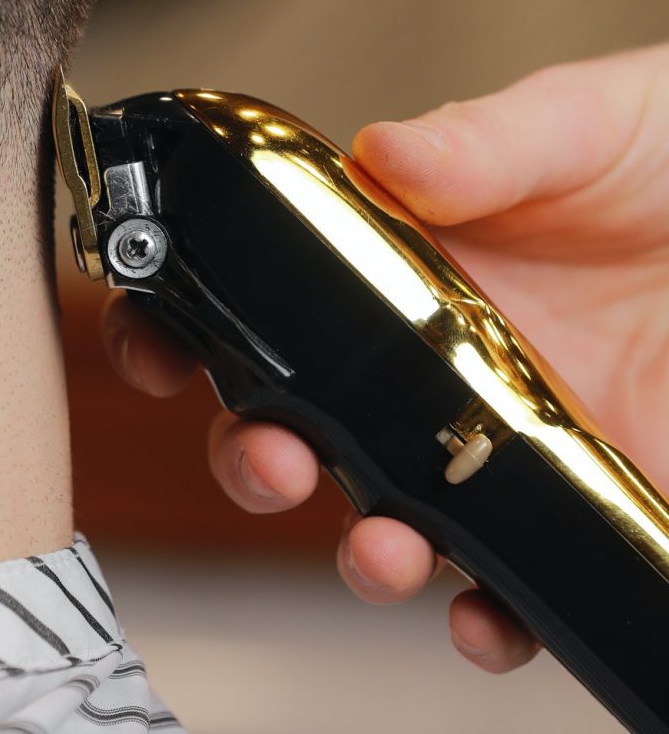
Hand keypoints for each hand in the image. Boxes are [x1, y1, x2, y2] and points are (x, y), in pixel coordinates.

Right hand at [100, 45, 668, 672]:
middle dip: (257, 455)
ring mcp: (494, 436)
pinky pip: (505, 581)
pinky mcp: (573, 498)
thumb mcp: (582, 125)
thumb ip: (485, 140)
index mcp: (405, 264)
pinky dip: (481, 614)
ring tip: (383, 546)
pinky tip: (482, 610)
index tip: (157, 346)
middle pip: (301, 423)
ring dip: (360, 549)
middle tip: (273, 457)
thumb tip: (383, 154)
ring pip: (384, 513)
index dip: (192, 325)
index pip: (269, 300)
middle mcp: (430, 360)